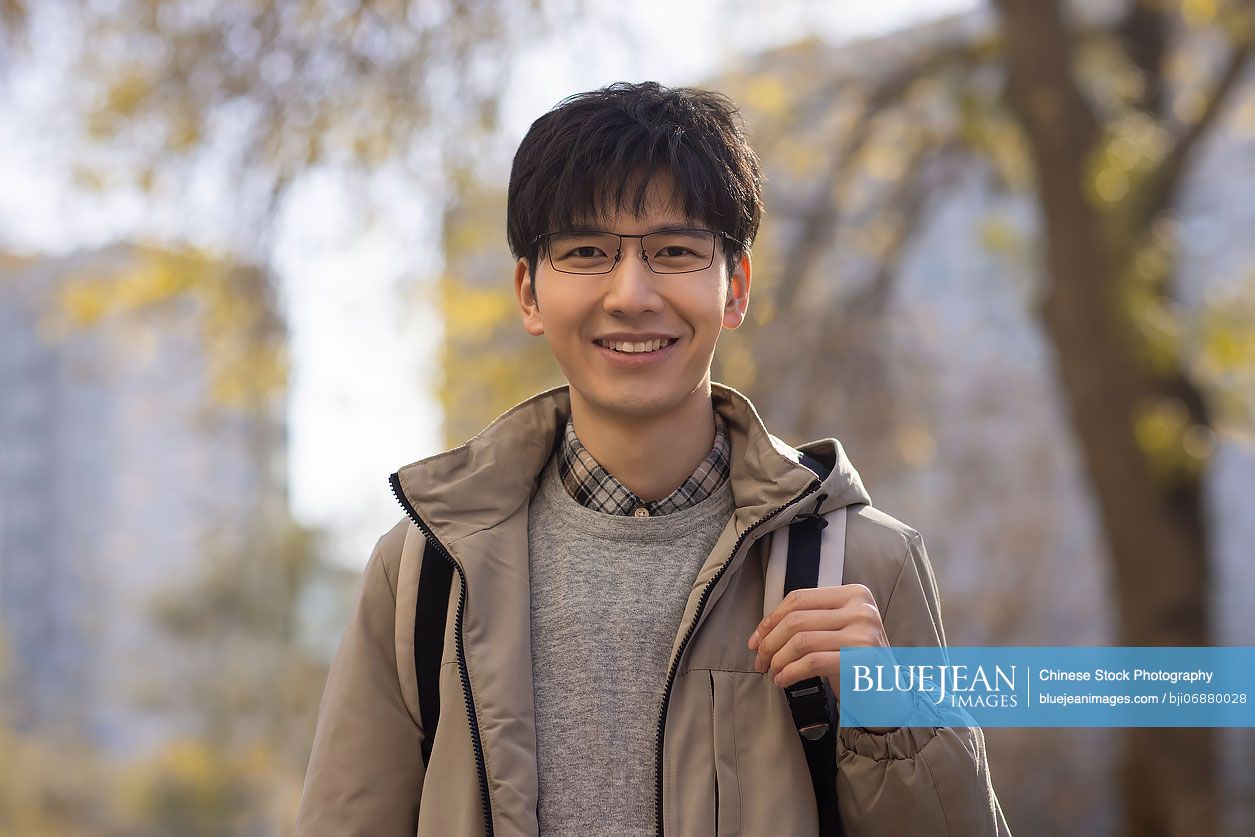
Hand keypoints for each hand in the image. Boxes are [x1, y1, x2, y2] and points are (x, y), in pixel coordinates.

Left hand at [748, 584, 889, 690]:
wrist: (889, 695)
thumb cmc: (856, 662)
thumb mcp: (836, 631)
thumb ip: (809, 621)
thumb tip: (762, 630)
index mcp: (855, 594)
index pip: (800, 598)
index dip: (772, 618)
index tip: (757, 638)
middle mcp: (862, 609)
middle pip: (797, 619)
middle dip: (770, 641)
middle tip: (760, 659)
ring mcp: (864, 633)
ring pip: (801, 641)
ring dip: (778, 659)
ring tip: (772, 672)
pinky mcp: (861, 660)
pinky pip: (811, 662)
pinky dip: (790, 672)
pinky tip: (783, 680)